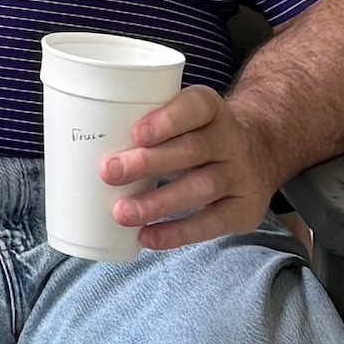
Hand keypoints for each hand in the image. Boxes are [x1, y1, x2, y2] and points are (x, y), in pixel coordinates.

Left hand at [105, 83, 279, 252]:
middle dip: (149, 162)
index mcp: (211, 109)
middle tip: (108, 172)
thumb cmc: (200, 135)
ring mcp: (240, 175)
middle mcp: (230, 139)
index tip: (136, 133)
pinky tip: (148, 236)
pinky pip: (211, 223)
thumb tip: (81, 144)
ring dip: (158, 202)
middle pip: (192, 150)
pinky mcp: (244, 209)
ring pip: (201, 187)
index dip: (167, 120)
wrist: (262, 152)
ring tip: (122, 213)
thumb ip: (150, 125)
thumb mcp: (187, 117)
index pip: (195, 107)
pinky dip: (178, 233)